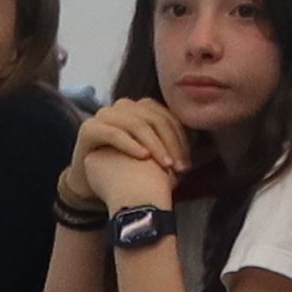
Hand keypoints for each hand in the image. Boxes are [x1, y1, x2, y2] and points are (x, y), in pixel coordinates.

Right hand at [74, 98, 188, 210]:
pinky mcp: (89, 128)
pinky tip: (143, 158)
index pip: (167, 116)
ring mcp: (104, 115)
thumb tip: (202, 140)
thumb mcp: (154, 155)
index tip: (188, 163)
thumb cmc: (128, 170)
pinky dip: (131, 145)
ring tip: (166, 165)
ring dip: (155, 145)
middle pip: (155, 119)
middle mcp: (123, 107)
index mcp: (141, 108)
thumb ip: (172, 144)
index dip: (181, 138)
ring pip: (137, 124)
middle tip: (180, 168)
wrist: (93, 185)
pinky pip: (114, 133)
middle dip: (171, 144)